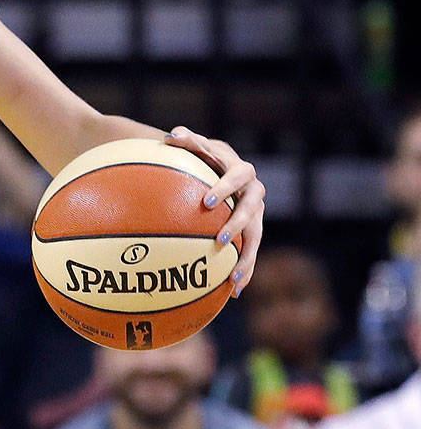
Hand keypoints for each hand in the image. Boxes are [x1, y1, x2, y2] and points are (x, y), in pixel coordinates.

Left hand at [164, 126, 264, 294]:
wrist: (223, 166)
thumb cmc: (204, 155)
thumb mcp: (195, 145)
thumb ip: (186, 139)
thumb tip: (170, 135)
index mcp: (241, 170)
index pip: (236, 177)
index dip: (224, 189)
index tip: (206, 202)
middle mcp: (254, 192)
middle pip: (251, 211)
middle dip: (237, 226)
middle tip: (219, 240)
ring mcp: (258, 214)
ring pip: (256, 238)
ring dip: (247, 259)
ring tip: (233, 280)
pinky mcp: (255, 231)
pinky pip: (251, 253)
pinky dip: (244, 271)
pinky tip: (232, 293)